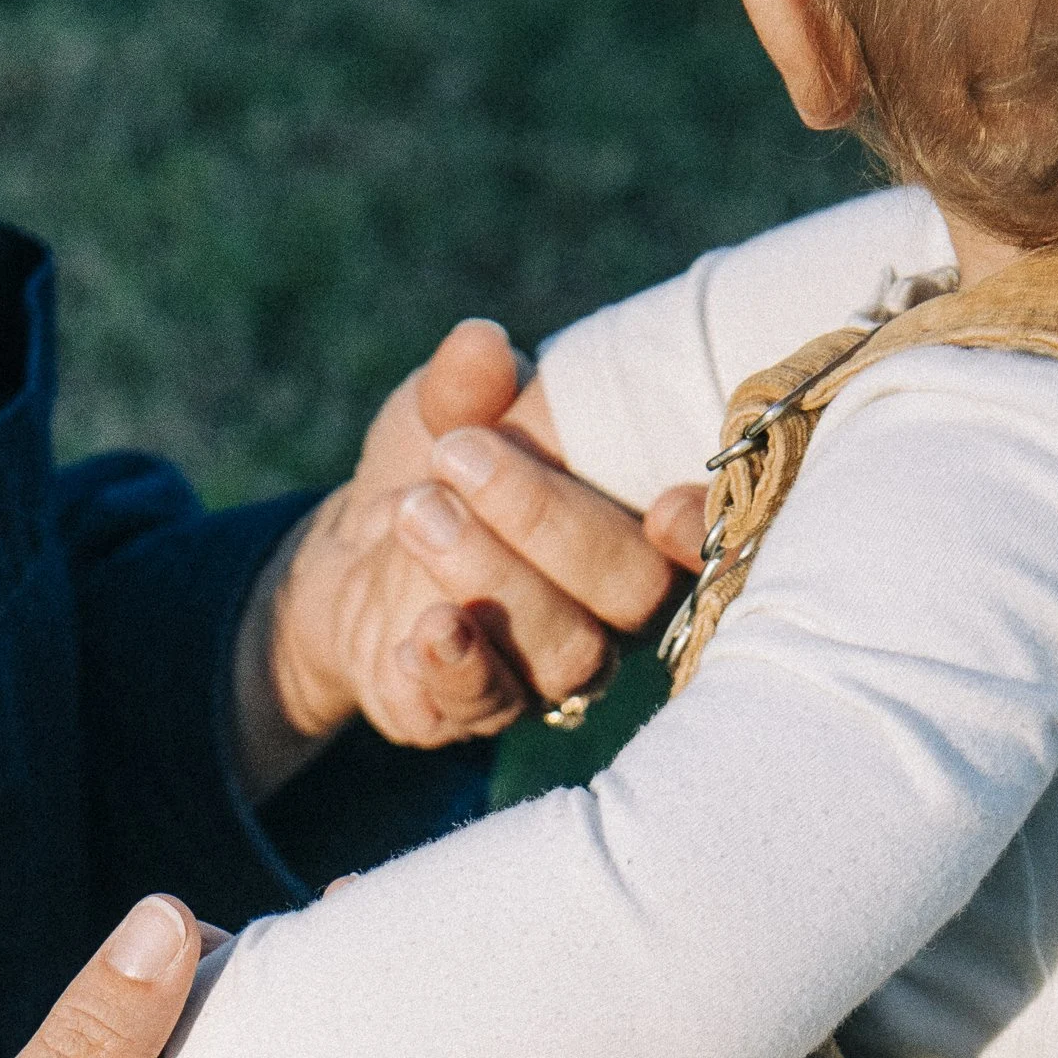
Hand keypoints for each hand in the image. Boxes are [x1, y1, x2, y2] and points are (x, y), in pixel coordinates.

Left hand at [262, 318, 682, 752]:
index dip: (702, 532)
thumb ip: (468, 386)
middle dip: (548, 523)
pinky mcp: (475, 711)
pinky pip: (485, 705)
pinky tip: (421, 630)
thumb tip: (482, 345)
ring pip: (565, 651)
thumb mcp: (445, 410)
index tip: (664, 504)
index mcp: (637, 526)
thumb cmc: (439, 468)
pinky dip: (455, 666)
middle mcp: (612, 612)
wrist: (353, 550)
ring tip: (414, 512)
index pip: (704, 540)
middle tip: (457, 456)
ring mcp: (549, 674)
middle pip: (630, 592)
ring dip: (491, 579)